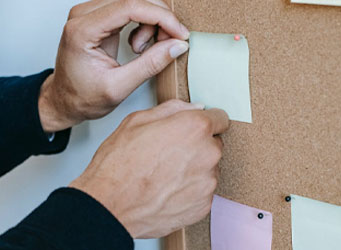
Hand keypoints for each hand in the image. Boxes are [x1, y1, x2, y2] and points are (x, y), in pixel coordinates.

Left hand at [38, 0, 189, 131]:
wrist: (66, 100)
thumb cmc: (83, 96)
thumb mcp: (119, 87)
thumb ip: (150, 65)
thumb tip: (177, 46)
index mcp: (83, 31)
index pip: (130, 6)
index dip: (161, 18)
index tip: (180, 34)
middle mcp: (84, 15)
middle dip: (159, 20)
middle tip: (167, 44)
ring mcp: (91, 14)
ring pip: (135, 2)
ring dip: (150, 23)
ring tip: (142, 50)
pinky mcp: (99, 18)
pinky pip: (129, 9)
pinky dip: (143, 24)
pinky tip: (137, 45)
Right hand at [69, 100, 228, 237]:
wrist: (110, 205)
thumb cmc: (119, 164)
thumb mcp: (137, 120)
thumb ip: (172, 109)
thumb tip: (194, 108)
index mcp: (195, 128)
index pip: (220, 118)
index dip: (206, 122)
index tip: (197, 128)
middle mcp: (208, 154)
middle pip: (214, 144)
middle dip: (198, 145)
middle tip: (171, 152)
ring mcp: (208, 182)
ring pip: (209, 168)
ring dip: (194, 169)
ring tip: (167, 174)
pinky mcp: (204, 205)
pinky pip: (203, 191)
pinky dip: (191, 190)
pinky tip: (168, 189)